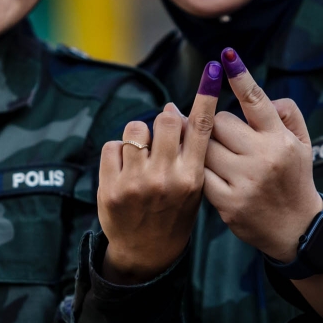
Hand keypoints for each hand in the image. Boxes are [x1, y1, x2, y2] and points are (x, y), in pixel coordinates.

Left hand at [97, 61, 221, 282]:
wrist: (146, 253)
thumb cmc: (174, 213)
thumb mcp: (193, 186)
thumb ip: (188, 150)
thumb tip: (173, 108)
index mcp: (192, 178)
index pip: (202, 128)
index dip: (206, 95)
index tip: (212, 70)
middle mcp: (166, 178)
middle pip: (166, 119)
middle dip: (164, 120)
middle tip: (163, 133)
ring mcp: (136, 183)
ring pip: (136, 129)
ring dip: (139, 135)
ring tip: (141, 155)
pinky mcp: (110, 188)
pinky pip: (112, 146)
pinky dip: (118, 151)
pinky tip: (124, 169)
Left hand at [203, 47, 321, 262]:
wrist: (296, 229)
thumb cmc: (294, 178)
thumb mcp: (302, 143)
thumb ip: (286, 113)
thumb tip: (257, 94)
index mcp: (280, 139)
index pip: (257, 101)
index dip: (240, 77)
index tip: (226, 56)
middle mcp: (263, 157)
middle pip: (218, 122)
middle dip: (216, 126)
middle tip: (225, 138)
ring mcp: (244, 180)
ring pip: (204, 147)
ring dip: (204, 147)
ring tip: (216, 156)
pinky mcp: (228, 202)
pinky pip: (199, 174)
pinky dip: (200, 171)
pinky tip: (211, 175)